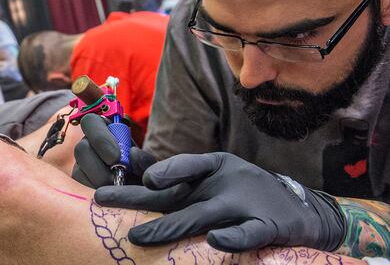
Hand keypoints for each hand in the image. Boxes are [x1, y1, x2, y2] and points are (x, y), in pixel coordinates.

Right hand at [72, 113, 156, 186]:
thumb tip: (132, 153)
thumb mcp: (149, 168)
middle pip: (81, 148)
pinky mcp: (78, 179)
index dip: (100, 138)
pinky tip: (109, 195)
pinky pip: (79, 185)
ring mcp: (81, 162)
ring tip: (116, 188)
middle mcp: (89, 143)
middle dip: (99, 167)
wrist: (141, 194)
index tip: (116, 157)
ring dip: (99, 182)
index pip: (90, 122)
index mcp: (105, 129)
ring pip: (78, 170)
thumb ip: (145, 160)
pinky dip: (95, 191)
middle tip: (116, 179)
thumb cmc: (144, 175)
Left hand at [95, 152, 345, 251]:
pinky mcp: (266, 227)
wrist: (304, 210)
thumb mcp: (219, 177)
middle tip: (102, 201)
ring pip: (202, 216)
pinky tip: (215, 240)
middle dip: (139, 199)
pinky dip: (232, 237)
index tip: (136, 177)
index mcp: (215, 168)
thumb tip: (141, 172)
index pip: (182, 165)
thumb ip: (184, 176)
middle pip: (177, 193)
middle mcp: (225, 184)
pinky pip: (246, 233)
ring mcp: (244, 205)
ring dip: (169, 225)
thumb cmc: (249, 192)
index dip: (158, 169)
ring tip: (139, 235)